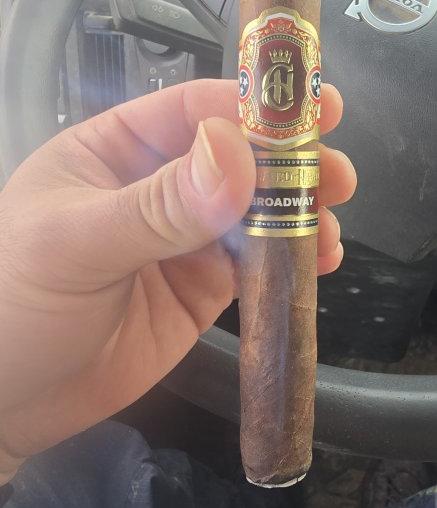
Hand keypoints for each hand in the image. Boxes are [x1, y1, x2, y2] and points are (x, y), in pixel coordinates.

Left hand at [0, 80, 354, 480]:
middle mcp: (158, 184)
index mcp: (117, 149)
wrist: (9, 402)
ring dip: (299, 212)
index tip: (311, 109)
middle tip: (334, 175)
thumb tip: (237, 154)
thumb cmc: (17, 303)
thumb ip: (156, 205)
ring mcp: (185, 238)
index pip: (192, 110)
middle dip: (290, 162)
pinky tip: (319, 262)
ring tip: (331, 226)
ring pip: (256, 211)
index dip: (252, 106)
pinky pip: (258, 265)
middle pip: (238, 158)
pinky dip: (293, 261)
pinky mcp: (204, 287)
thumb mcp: (77, 245)